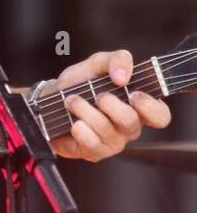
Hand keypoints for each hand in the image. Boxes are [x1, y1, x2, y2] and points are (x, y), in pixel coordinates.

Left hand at [42, 49, 170, 161]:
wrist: (51, 99)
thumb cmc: (81, 82)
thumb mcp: (99, 62)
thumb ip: (118, 59)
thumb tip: (123, 76)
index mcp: (138, 106)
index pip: (160, 116)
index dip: (150, 107)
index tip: (132, 93)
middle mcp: (130, 127)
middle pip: (131, 123)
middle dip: (110, 105)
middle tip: (97, 95)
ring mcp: (113, 142)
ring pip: (107, 131)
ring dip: (86, 111)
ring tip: (73, 101)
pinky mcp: (95, 152)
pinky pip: (92, 145)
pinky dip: (81, 130)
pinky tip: (74, 122)